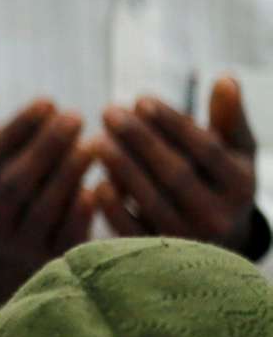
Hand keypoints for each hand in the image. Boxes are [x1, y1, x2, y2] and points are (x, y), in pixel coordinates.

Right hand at [0, 93, 97, 289]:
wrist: (11, 255)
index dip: (18, 129)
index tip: (47, 101)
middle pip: (16, 183)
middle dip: (46, 148)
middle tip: (76, 116)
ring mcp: (19, 243)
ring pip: (45, 208)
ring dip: (69, 174)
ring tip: (94, 143)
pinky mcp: (51, 258)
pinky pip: (68, 235)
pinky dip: (83, 211)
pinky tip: (101, 185)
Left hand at [92, 80, 261, 253]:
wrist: (217, 246)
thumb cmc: (220, 183)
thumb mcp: (235, 153)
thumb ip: (229, 118)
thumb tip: (226, 77)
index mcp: (242, 186)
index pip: (205, 149)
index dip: (172, 123)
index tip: (140, 98)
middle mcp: (220, 216)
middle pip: (176, 174)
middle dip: (140, 140)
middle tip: (108, 111)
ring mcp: (190, 240)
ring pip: (152, 201)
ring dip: (122, 168)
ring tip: (96, 139)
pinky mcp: (159, 258)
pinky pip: (132, 232)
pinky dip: (113, 208)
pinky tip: (94, 182)